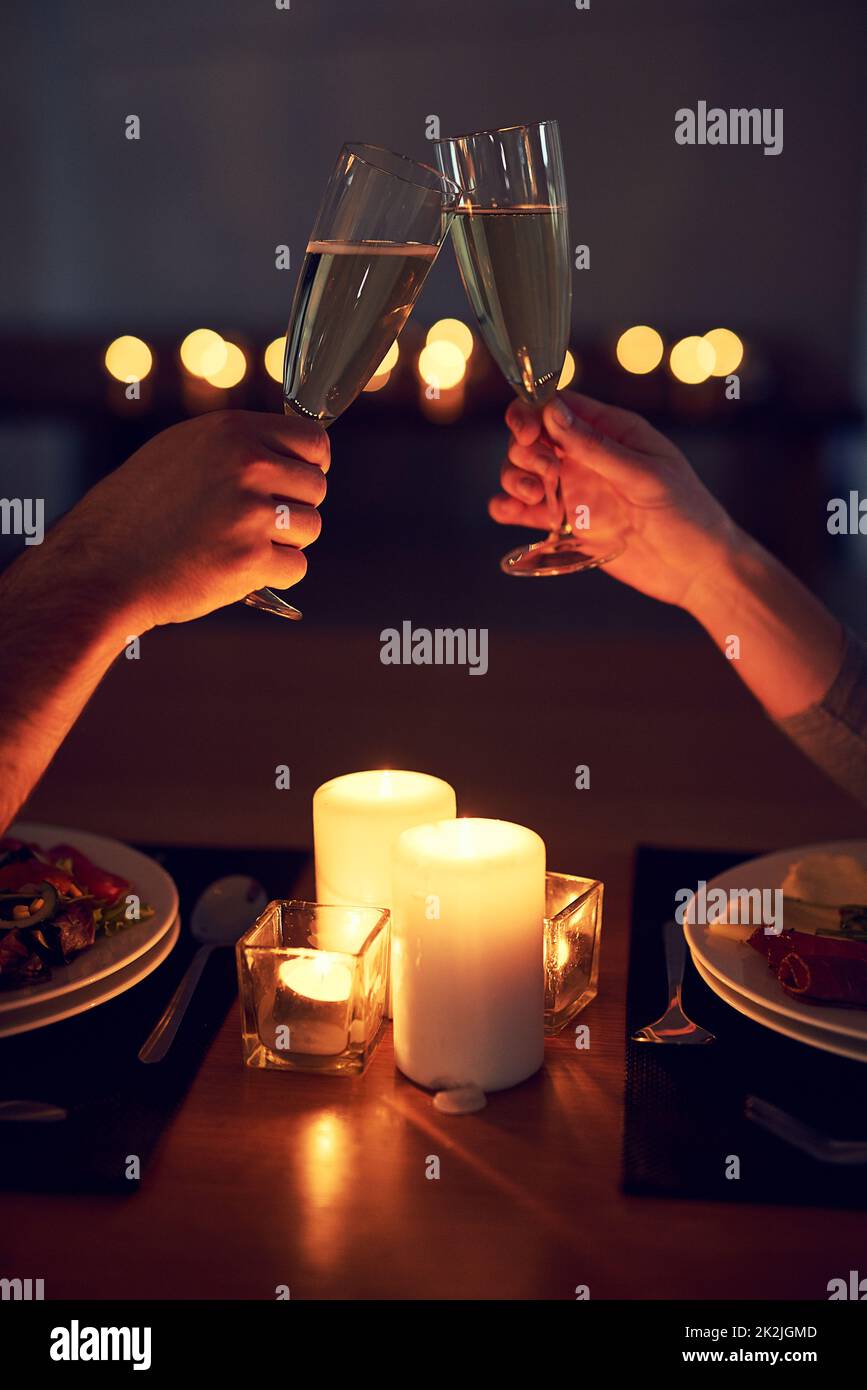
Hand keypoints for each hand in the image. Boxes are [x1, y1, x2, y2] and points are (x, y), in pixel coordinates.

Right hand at [39, 410, 328, 631]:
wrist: (103, 565)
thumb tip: (285, 454)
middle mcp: (247, 465)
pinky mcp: (251, 558)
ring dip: (284, 543)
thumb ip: (235, 447)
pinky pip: (296, 567)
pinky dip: (273, 575)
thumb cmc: (137, 512)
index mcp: (232, 432)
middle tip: (256, 524)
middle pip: (316, 488)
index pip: (313, 441)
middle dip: (294, 509)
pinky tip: (236, 569)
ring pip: (310, 528)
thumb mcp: (182, 451)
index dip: (313, 464)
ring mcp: (252, 512)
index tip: (300, 480)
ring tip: (238, 544)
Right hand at [490, 390, 739, 608]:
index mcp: (610, 431)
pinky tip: (510, 513)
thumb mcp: (645, 475)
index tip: (529, 433)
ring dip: (512, 478)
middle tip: (545, 474)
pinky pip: (522, 510)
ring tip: (532, 496)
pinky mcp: (564, 524)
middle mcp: (586, 457)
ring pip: (521, 472)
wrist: (696, 568)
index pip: (557, 406)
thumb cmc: (686, 513)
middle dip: (524, 450)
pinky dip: (506, 508)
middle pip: (530, 437)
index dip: (531, 412)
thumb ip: (596, 446)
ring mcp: (573, 489)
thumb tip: (552, 412)